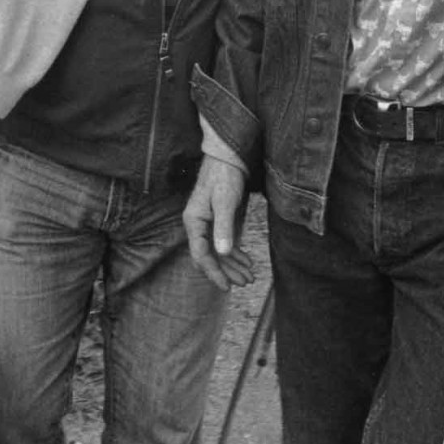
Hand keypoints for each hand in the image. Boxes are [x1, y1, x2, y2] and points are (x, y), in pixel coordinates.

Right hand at [184, 157, 254, 289]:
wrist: (229, 158)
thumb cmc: (224, 177)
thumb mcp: (225, 201)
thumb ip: (224, 227)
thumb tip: (223, 253)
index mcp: (194, 221)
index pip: (201, 254)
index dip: (213, 272)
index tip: (226, 285)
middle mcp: (199, 226)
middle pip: (210, 257)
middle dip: (226, 272)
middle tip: (245, 283)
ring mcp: (210, 225)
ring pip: (219, 253)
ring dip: (233, 266)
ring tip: (249, 277)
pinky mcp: (221, 223)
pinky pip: (226, 244)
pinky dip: (236, 255)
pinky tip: (247, 262)